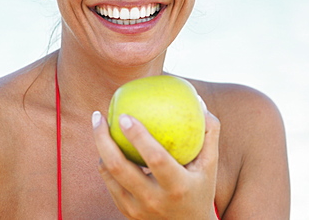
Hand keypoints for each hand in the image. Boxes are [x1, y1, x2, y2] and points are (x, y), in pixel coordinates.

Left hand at [92, 110, 219, 218]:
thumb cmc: (200, 188)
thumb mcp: (210, 164)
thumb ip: (208, 132)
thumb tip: (198, 99)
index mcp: (177, 186)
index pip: (155, 159)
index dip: (138, 136)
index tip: (124, 115)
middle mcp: (154, 200)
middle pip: (119, 166)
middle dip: (103, 138)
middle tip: (99, 115)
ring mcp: (137, 209)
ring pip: (109, 174)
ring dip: (100, 146)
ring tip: (99, 124)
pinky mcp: (126, 212)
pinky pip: (109, 182)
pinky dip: (104, 161)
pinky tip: (107, 146)